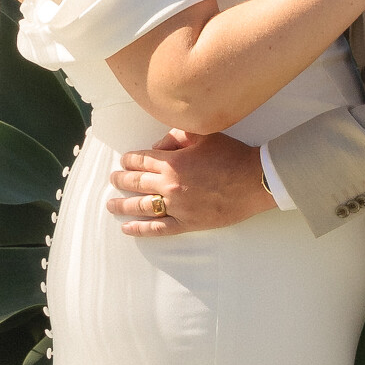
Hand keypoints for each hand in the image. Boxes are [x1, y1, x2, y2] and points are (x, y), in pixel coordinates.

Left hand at [105, 130, 270, 237]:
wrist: (254, 181)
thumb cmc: (231, 155)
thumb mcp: (202, 135)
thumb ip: (176, 136)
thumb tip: (157, 146)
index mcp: (171, 162)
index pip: (140, 160)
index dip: (129, 160)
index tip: (123, 161)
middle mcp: (169, 184)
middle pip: (136, 182)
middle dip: (121, 180)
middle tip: (113, 179)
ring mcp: (176, 206)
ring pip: (141, 206)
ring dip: (122, 204)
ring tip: (110, 204)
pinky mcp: (187, 223)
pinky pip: (158, 228)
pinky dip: (140, 229)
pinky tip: (126, 228)